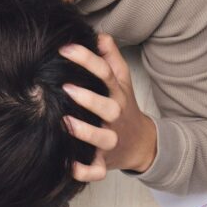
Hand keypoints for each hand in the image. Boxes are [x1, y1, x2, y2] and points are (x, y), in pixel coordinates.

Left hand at [59, 34, 156, 181]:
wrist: (142, 145)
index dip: (86, 60)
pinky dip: (84, 171)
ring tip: (66, 123)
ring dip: (86, 132)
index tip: (65, 50)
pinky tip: (70, 165)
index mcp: (116, 96)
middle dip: (89, 98)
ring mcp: (111, 142)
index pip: (105, 74)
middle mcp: (114, 118)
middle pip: (108, 107)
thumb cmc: (124, 109)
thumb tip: (100, 36)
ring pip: (102, 139)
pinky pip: (96, 171)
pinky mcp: (105, 163)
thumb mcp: (122, 83)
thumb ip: (111, 59)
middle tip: (67, 88)